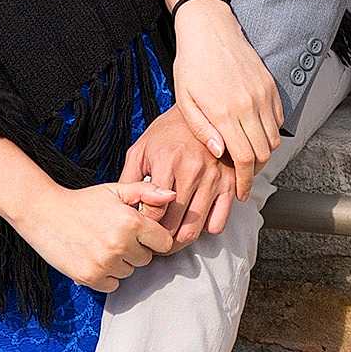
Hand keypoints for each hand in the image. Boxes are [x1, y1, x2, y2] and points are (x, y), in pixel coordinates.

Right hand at [9, 179, 176, 291]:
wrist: (46, 213)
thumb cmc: (84, 201)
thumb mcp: (116, 190)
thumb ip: (146, 191)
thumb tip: (172, 195)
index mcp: (131, 221)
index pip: (163, 242)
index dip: (154, 237)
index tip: (143, 233)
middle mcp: (120, 244)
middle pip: (146, 259)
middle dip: (136, 249)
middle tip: (116, 235)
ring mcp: (104, 263)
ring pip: (129, 272)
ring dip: (121, 262)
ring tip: (103, 244)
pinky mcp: (90, 277)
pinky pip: (112, 285)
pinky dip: (107, 275)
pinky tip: (95, 257)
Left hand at [118, 107, 236, 249]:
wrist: (202, 110)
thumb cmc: (168, 131)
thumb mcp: (141, 149)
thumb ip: (128, 179)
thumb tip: (120, 209)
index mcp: (168, 160)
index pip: (153, 214)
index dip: (144, 227)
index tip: (141, 228)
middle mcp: (193, 170)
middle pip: (173, 226)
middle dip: (160, 240)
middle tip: (154, 240)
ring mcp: (214, 177)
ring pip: (195, 230)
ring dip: (180, 240)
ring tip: (171, 236)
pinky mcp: (231, 181)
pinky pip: (218, 223)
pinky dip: (205, 228)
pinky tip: (196, 218)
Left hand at [172, 0, 281, 201]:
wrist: (209, 28)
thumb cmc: (192, 63)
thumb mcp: (185, 100)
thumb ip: (202, 130)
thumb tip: (219, 154)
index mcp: (225, 112)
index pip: (244, 159)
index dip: (244, 181)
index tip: (240, 192)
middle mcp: (249, 104)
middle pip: (263, 153)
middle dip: (254, 171)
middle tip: (241, 177)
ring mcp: (263, 93)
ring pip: (274, 138)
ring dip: (263, 152)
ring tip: (247, 156)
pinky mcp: (270, 84)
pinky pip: (278, 118)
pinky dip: (270, 132)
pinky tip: (253, 132)